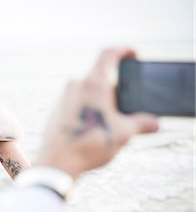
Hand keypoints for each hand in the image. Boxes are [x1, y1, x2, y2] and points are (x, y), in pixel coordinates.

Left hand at [37, 47, 158, 178]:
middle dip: (117, 91)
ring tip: (111, 124)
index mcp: (93, 83)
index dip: (123, 50)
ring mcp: (64, 97)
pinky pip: (77, 102)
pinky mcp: (57, 109)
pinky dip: (90, 109)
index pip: (109, 54)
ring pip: (89, 92)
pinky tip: (95, 129)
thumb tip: (154, 123)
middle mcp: (76, 85)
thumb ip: (141, 124)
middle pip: (101, 78)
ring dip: (103, 102)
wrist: (57, 162)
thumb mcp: (123, 134)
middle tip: (126, 110)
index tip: (132, 53)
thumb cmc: (90, 145)